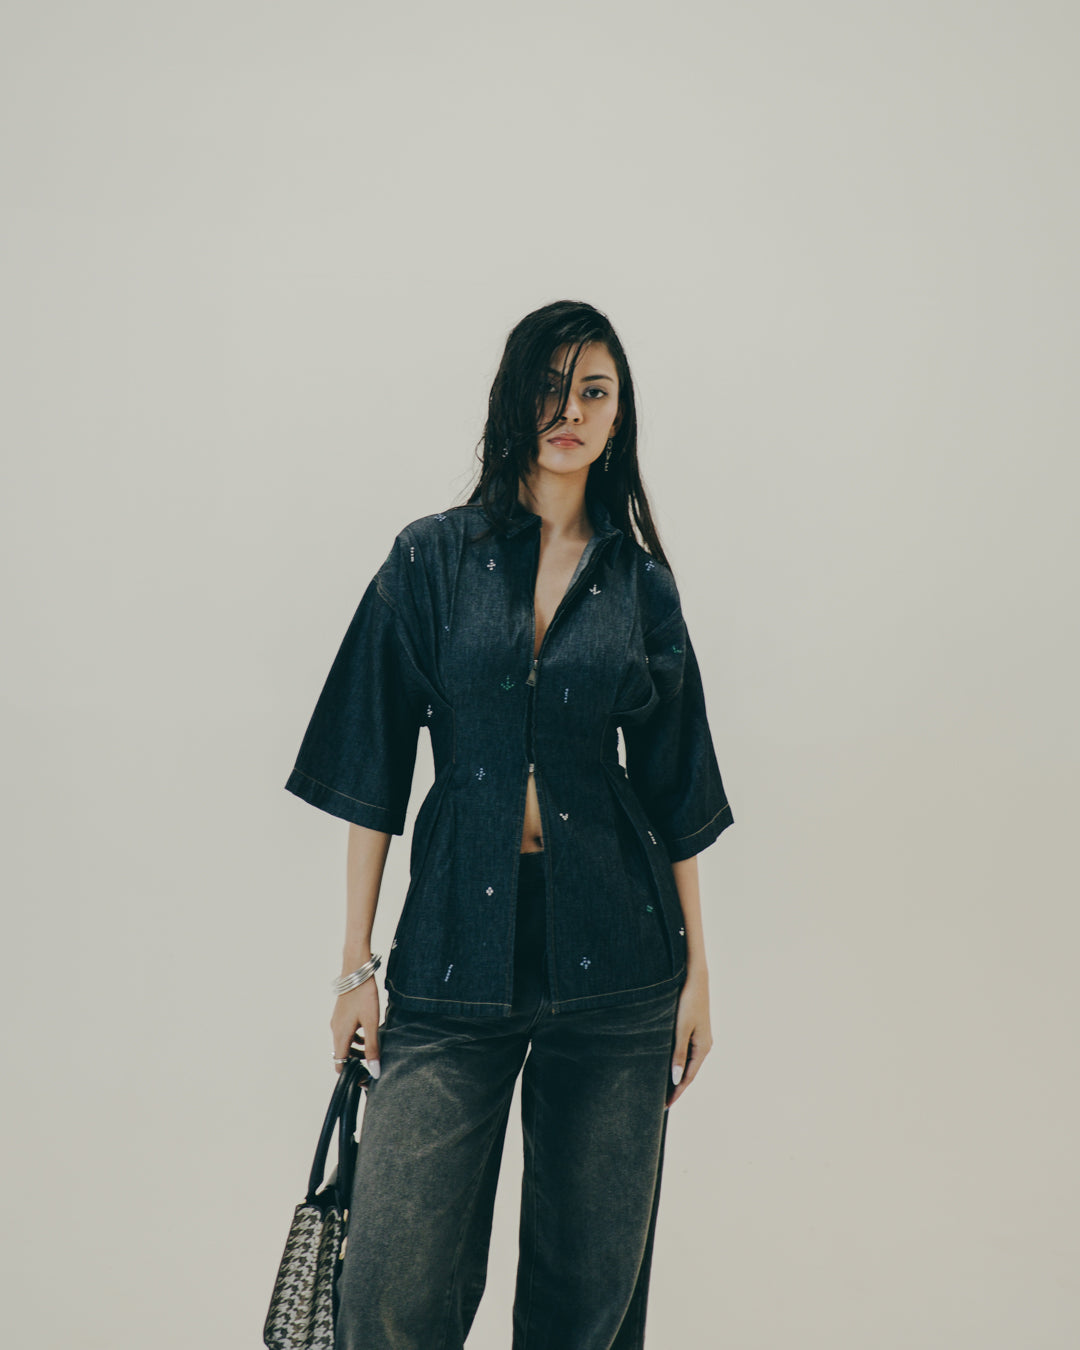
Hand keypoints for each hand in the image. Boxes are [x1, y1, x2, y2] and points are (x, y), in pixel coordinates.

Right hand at [330, 977, 381, 1077]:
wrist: (357, 971)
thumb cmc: (364, 996)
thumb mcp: (372, 1023)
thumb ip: (372, 1047)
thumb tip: (374, 1071)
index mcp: (340, 1035)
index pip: (339, 1064)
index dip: (350, 1072)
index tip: (364, 1074)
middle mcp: (335, 1030)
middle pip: (342, 1054)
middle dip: (355, 1061)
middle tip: (373, 1061)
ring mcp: (337, 1021)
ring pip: (344, 1043)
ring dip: (356, 1049)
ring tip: (373, 1047)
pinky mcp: (341, 1014)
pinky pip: (346, 1033)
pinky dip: (355, 1038)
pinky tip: (368, 1033)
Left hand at [666, 968, 711, 1107]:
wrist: (695, 978)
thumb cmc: (688, 1001)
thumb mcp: (680, 1028)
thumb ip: (678, 1054)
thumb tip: (676, 1079)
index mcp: (702, 1048)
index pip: (688, 1077)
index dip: (676, 1092)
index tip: (665, 1106)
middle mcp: (703, 1045)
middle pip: (688, 1072)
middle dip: (676, 1087)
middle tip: (660, 1102)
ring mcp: (699, 1037)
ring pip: (686, 1062)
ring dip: (675, 1075)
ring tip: (661, 1087)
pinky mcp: (693, 1029)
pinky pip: (684, 1052)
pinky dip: (676, 1062)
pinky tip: (666, 1064)